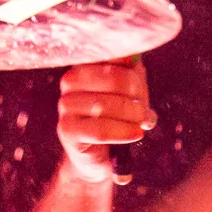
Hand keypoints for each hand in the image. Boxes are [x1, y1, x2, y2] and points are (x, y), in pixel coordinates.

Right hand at [56, 60, 155, 182]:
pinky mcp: (67, 130)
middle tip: (145, 112)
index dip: (135, 76)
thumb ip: (132, 72)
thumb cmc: (118, 115)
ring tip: (142, 123)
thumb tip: (134, 58)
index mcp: (86, 64)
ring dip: (133, 115)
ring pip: (107, 105)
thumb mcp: (130, 90)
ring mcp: (66, 105)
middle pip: (115, 79)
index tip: (140, 94)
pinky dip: (124, 132)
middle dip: (137, 97)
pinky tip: (137, 133)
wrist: (101, 153)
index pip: (115, 58)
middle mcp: (70, 81)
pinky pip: (101, 130)